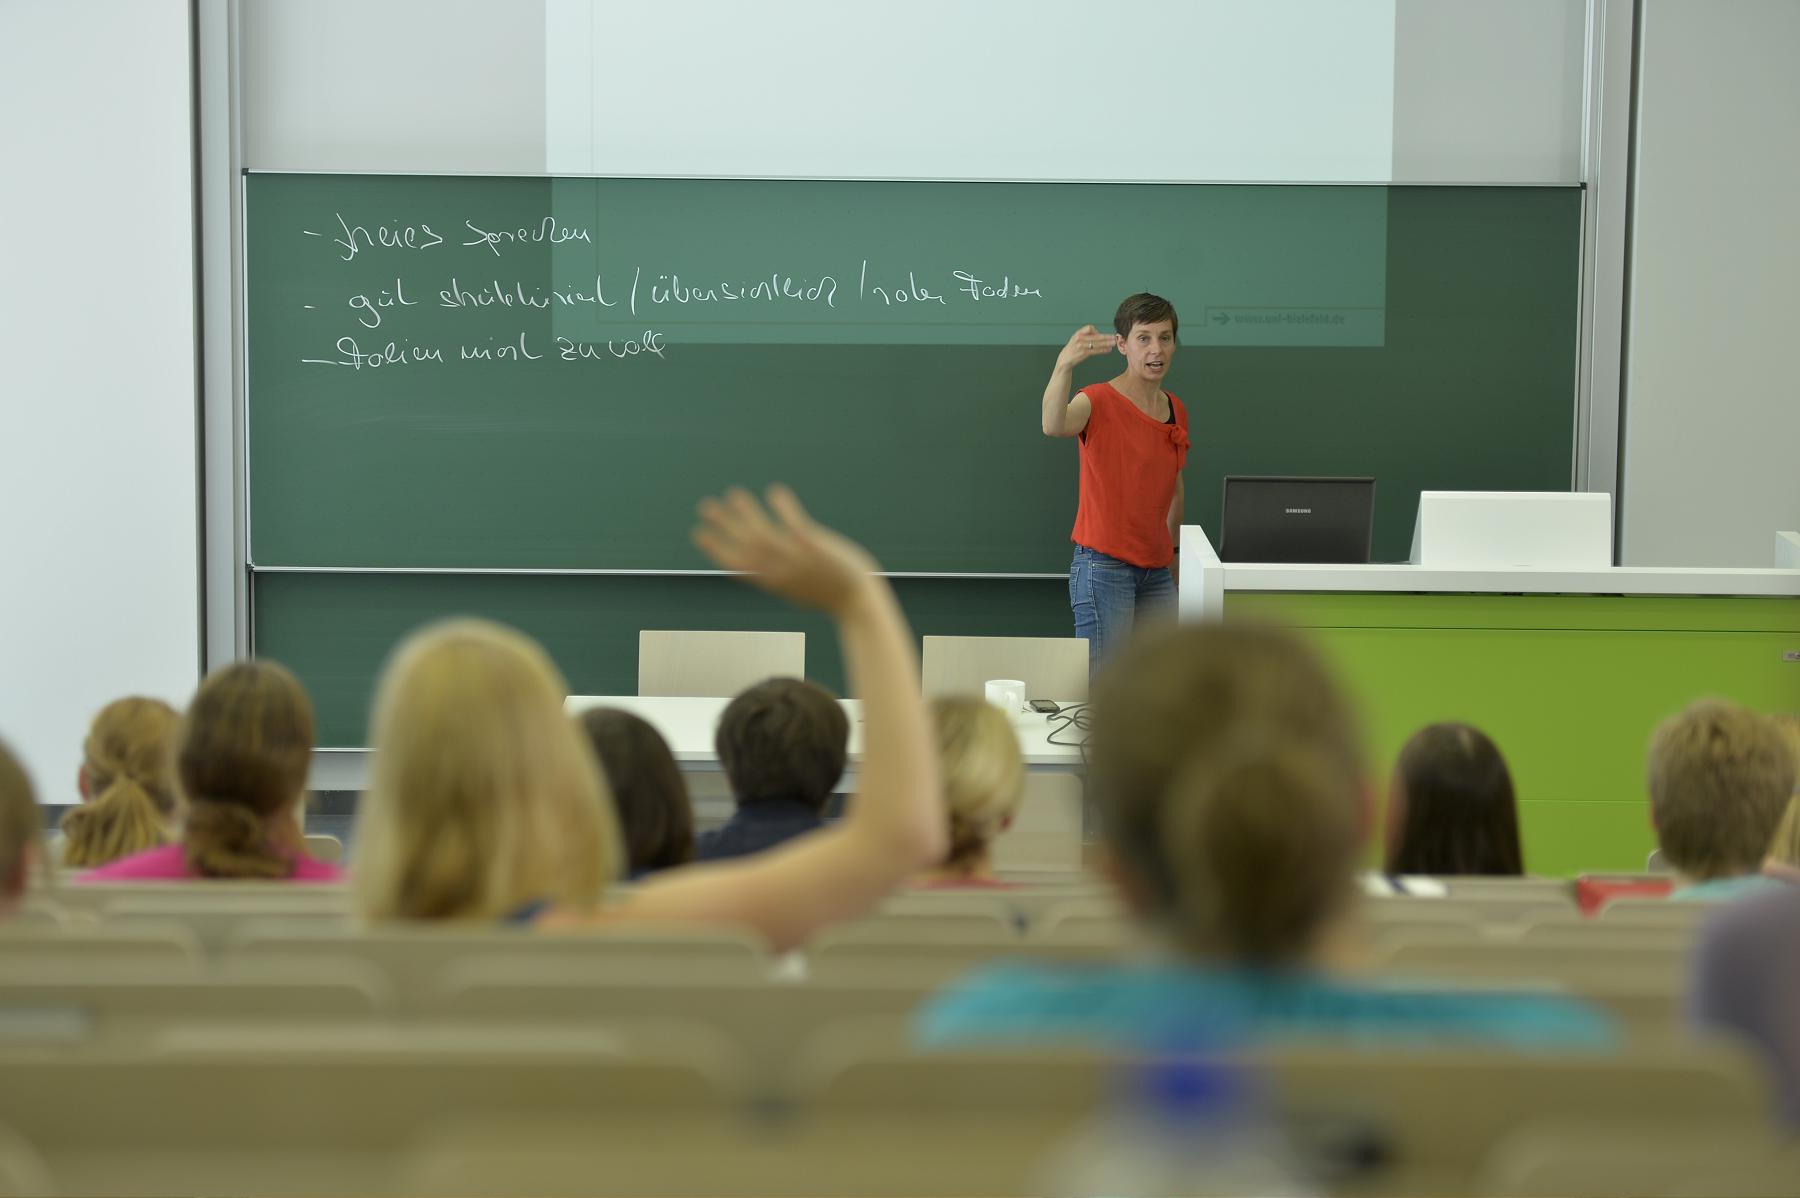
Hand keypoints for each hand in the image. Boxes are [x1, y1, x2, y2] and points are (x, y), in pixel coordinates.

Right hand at [693, 486, 879, 614]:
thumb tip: (765, 572)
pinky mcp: (813, 544)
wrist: (856, 601)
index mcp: (770, 582)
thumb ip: (777, 577)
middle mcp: (777, 570)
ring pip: (763, 532)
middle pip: (743, 544)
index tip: (698, 533)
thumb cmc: (827, 595)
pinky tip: (774, 491)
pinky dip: (782, 507)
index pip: (734, 564)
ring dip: (746, 512)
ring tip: (732, 494)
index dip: (714, 547)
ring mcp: (794, 557)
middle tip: (705, 506)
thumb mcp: (795, 589)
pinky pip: (793, 523)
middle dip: (722, 524)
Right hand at [1055, 324, 1117, 370]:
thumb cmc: (1073, 348)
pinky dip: (1103, 350)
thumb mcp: (1077, 338)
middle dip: (1106, 337)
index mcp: (1078, 333)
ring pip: (1097, 344)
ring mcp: (1081, 346)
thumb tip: (1100, 334)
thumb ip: (1086, 335)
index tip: (1100, 335)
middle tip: (1114, 338)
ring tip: (1113, 344)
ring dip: (1107, 344)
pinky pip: (1096, 351)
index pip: (1089, 328)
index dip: (1096, 331)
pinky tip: (1108, 350)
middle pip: (1096, 336)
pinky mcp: (1084, 353)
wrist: (1065, 358)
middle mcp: (1079, 339)